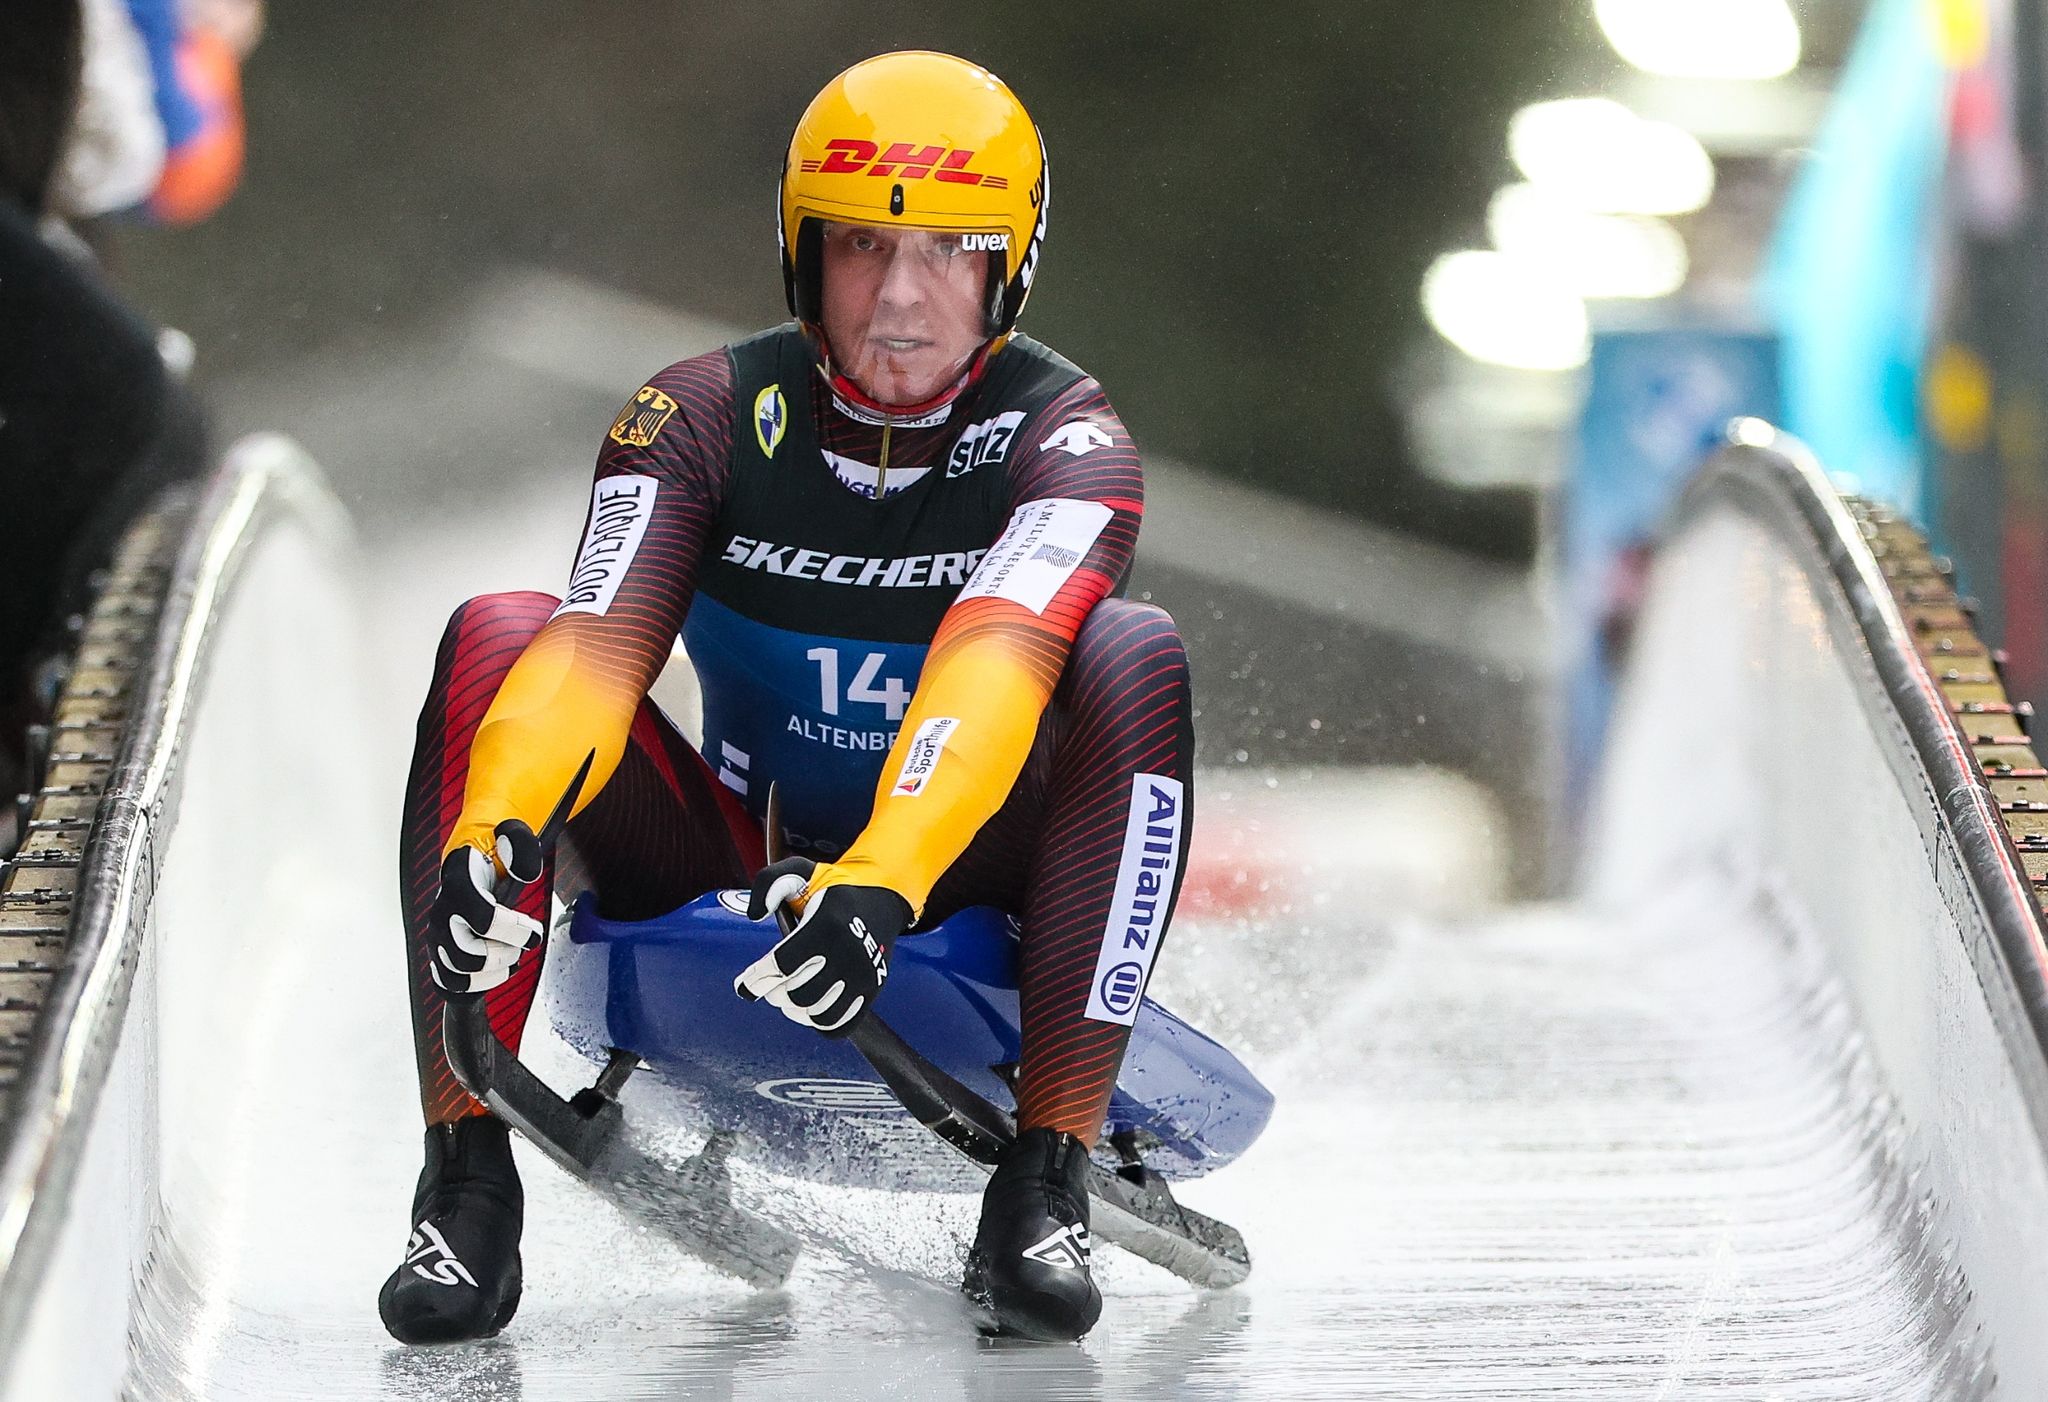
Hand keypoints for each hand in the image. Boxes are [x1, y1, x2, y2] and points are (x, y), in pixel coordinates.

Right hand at [429, 820, 544, 996]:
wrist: (472, 863)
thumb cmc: (494, 853)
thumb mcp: (512, 835)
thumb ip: (521, 845)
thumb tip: (526, 871)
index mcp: (458, 886)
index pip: (485, 920)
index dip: (515, 931)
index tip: (533, 930)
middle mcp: (441, 915)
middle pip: (469, 957)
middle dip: (503, 954)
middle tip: (519, 944)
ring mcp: (438, 938)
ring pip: (459, 976)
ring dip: (492, 972)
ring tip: (509, 956)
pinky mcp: (440, 956)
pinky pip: (450, 986)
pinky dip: (476, 985)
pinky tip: (495, 970)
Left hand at [735, 856, 912, 1035]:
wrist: (883, 895)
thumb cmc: (833, 886)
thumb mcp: (798, 871)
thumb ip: (768, 884)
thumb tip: (755, 915)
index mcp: (825, 924)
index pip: (781, 965)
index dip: (757, 979)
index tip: (745, 986)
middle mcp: (847, 952)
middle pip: (796, 994)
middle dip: (775, 994)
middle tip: (770, 987)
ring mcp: (863, 974)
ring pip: (818, 1014)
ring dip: (797, 1011)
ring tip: (790, 999)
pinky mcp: (873, 989)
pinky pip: (843, 1024)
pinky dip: (822, 1024)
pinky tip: (812, 1010)